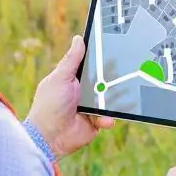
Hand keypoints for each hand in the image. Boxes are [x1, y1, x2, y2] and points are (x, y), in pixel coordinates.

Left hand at [27, 35, 114, 157]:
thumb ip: (71, 59)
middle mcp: (83, 91)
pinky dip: (108, 117)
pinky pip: (108, 116)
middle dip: (114, 78)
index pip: (91, 64)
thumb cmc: (50, 105)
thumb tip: (78, 38)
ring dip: (115, 98)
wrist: (50, 136)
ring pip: (109, 98)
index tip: (115, 49)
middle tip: (126, 71)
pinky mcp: (95, 121)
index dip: (101, 58)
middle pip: (104, 80)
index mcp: (73, 78)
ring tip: (122, 96)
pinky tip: (105, 118)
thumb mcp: (60, 77)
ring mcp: (90, 107)